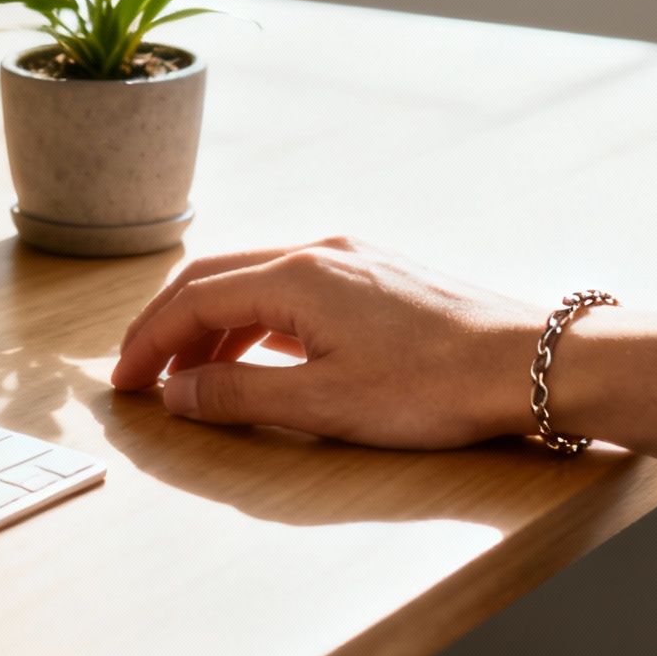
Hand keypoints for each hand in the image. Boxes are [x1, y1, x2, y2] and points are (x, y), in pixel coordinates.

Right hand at [112, 237, 547, 448]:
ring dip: (214, 327)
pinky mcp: (379, 275)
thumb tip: (178, 392)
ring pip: (255, 282)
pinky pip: (294, 289)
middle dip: (169, 326)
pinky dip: (258, 322)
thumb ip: (239, 395)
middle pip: (215, 279)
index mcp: (296, 276)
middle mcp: (318, 252)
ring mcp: (352, 259)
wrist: (532, 363)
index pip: (193, 299)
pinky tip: (261, 357)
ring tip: (195, 378)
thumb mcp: (323, 403)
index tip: (124, 382)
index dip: (149, 342)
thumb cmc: (435, 385)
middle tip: (141, 373)